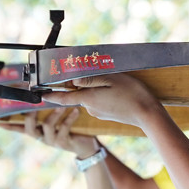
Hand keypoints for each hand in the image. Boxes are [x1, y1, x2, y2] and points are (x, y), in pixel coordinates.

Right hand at [0, 108, 98, 157]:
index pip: (20, 129)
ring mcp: (52, 141)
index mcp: (38, 131)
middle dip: (30, 115)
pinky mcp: (64, 143)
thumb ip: (48, 112)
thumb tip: (45, 95)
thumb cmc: (71, 129)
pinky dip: (70, 118)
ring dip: (54, 114)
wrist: (86, 146)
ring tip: (61, 105)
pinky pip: (64, 129)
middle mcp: (42, 137)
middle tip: (35, 101)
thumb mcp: (58, 121)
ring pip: (47, 126)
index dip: (10, 126)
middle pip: (29, 128)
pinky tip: (76, 111)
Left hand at [45, 73, 161, 128]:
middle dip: (84, 84)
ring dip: (97, 89)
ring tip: (115, 83)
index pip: (63, 98)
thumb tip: (72, 81)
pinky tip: (118, 92)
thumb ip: (90, 79)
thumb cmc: (132, 94)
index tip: (40, 94)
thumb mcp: (111, 80)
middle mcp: (90, 108)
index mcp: (88, 99)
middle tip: (98, 74)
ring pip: (91, 97)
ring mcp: (99, 113)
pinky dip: (104, 95)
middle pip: (80, 93)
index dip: (51, 95)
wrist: (148, 114)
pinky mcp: (106, 115)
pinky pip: (99, 102)